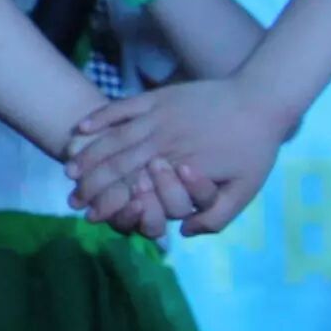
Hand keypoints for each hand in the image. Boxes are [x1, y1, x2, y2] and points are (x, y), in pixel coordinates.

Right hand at [72, 78, 279, 233]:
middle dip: (91, 184)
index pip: (135, 188)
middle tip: (72, 198)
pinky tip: (82, 128)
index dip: (111, 203)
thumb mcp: (246, 190)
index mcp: (181, 167)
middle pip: (117, 165)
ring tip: (69, 169)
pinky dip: (100, 118)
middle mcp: (164, 143)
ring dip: (89, 155)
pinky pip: (122, 108)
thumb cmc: (254, 149)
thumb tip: (184, 231)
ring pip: (114, 138)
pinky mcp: (158, 99)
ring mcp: (158, 118)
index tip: (91, 215)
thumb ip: (216, 217)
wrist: (261, 100)